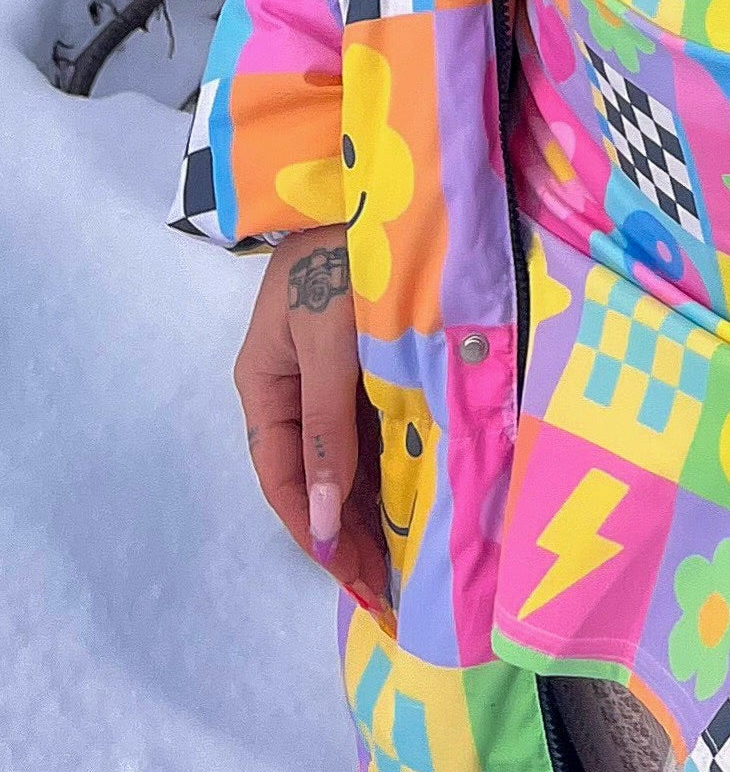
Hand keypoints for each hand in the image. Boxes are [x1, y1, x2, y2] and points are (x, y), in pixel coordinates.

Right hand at [233, 224, 391, 621]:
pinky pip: (380, 427)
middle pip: (318, 478)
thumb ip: (328, 428)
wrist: (377, 180)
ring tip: (408, 562)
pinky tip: (421, 498)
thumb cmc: (342, 257)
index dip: (318, 535)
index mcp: (265, 386)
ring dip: (375, 507)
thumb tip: (323, 521)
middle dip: (349, 534)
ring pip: (350, 458)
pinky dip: (397, 465)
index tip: (358, 583)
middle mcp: (295, 387)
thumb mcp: (328, 343)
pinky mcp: (372, 361)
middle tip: (391, 591)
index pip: (285, 480)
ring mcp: (334, 375)